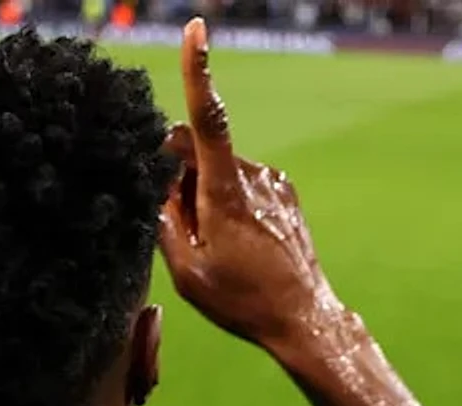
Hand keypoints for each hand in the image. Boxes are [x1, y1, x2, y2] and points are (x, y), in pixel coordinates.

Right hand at [157, 19, 347, 362]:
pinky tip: (238, 243)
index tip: (197, 31)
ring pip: (219, 168)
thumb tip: (158, 177)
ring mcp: (273, 182)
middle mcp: (253, 176)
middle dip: (178, 174)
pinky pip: (241, 181)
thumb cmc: (241, 299)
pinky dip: (227, 200)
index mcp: (225, 192)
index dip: (199, 72)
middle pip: (198, 150)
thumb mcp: (187, 269)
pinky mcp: (283, 192)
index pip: (206, 119)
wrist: (303, 318)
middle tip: (182, 227)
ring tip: (217, 246)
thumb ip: (166, 217)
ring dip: (204, 193)